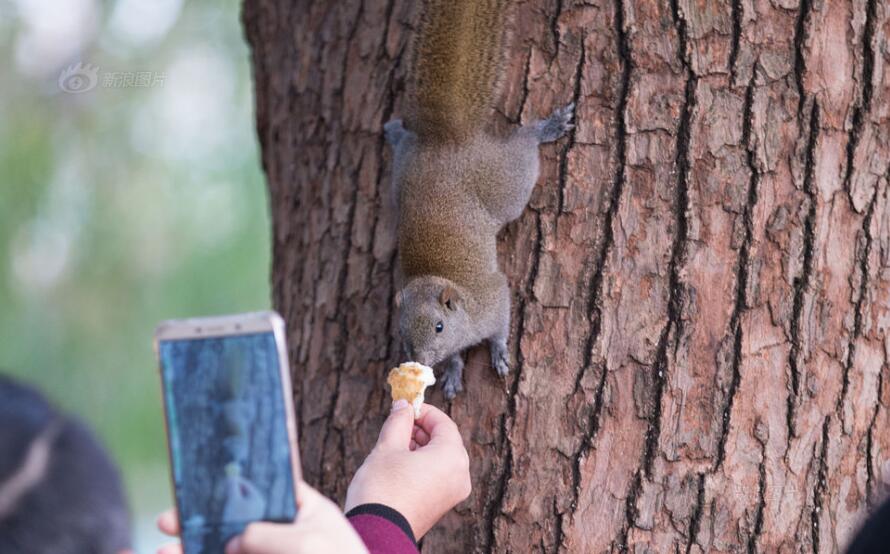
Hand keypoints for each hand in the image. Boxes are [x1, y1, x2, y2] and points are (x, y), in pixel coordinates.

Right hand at [155, 481, 366, 553]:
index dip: (227, 484)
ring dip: (193, 548)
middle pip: (233, 520)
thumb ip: (265, 533)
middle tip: (166, 523)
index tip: (193, 485)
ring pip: (225, 547)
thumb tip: (231, 540)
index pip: (260, 487)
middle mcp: (284, 531)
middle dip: (198, 521)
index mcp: (301, 508)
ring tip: (163, 552)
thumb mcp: (307, 541)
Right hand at [344, 401, 471, 538]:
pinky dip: (423, 464)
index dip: (423, 411)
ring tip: (394, 445)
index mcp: (452, 456)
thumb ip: (399, 421)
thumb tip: (403, 405)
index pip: (444, 423)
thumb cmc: (382, 488)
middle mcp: (460, 475)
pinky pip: (439, 475)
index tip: (405, 407)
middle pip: (444, 440)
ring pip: (441, 458)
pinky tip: (399, 464)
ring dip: (420, 447)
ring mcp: (453, 492)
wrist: (377, 532)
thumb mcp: (387, 446)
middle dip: (421, 430)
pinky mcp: (442, 504)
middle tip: (397, 424)